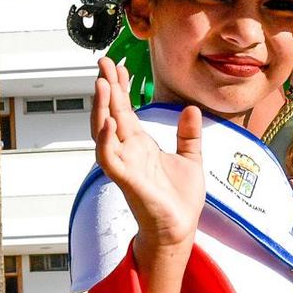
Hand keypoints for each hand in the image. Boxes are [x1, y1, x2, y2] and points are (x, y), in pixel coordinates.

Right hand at [90, 56, 205, 250]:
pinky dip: (106, 141)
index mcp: (140, 145)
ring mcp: (124, 165)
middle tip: (103, 62)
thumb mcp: (191, 158)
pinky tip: (109, 122)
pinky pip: (109, 159)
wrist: (180, 229)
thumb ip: (188, 134)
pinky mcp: (126, 181)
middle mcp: (128, 152)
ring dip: (101, 108)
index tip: (118, 65)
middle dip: (106, 88)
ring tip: (102, 84)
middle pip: (110, 113)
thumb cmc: (179, 200)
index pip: (125, 109)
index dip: (120, 87)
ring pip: (103, 132)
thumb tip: (191, 108)